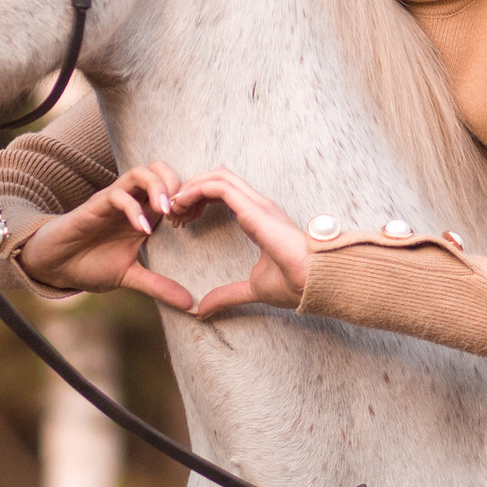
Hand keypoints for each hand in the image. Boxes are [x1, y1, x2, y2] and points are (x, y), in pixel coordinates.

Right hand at [11, 163, 195, 312]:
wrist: (53, 266)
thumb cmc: (90, 265)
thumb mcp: (130, 277)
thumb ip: (159, 286)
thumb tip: (192, 306)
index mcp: (144, 213)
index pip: (173, 188)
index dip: (189, 198)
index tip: (195, 221)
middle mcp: (131, 202)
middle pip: (160, 168)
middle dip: (179, 184)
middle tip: (184, 213)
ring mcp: (113, 201)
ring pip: (141, 172)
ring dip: (159, 188)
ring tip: (169, 213)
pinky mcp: (95, 206)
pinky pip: (118, 195)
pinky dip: (134, 209)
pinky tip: (142, 230)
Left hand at [165, 169, 310, 317]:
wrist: (314, 282)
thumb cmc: (296, 283)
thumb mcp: (252, 290)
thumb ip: (227, 295)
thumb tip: (202, 310)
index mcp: (258, 217)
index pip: (224, 193)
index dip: (199, 201)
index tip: (182, 222)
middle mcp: (258, 205)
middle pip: (218, 178)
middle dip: (191, 190)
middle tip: (172, 212)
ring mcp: (257, 203)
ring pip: (217, 177)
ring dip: (190, 187)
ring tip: (173, 207)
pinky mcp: (254, 208)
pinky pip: (219, 187)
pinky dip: (196, 190)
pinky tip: (181, 205)